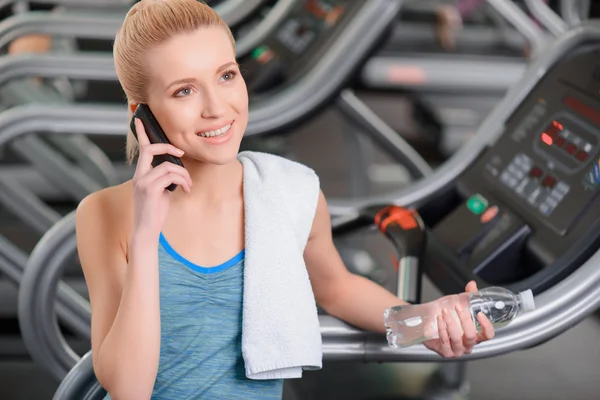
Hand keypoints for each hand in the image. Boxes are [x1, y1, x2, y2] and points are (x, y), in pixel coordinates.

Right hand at [131, 117, 191, 234]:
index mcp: (141, 174)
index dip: (141, 133)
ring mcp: (143, 182)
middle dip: (168, 147)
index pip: (141, 150)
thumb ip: (163, 178)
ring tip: (188, 185)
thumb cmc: (155, 212)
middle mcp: (139, 176)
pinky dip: (183, 181)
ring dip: (184, 174)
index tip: (140, 119)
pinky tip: (185, 190)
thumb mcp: (160, 191)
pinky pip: (171, 176)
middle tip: (181, 154)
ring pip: (168, 166)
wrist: (146, 230)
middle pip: (150, 149)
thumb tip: (177, 170)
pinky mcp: (150, 189)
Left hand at [423, 280, 494, 357]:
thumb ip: (468, 297)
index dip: (486, 326)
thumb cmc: (449, 321)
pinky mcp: (446, 353)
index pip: (488, 335)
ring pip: (457, 338)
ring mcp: (457, 351)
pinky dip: (442, 328)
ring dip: (450, 323)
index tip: (480, 314)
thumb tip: (472, 284)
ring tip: (444, 311)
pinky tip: (439, 319)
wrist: (430, 330)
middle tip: (457, 307)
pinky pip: (445, 341)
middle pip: (471, 335)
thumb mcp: (460, 308)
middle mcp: (468, 346)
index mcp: (476, 337)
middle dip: (464, 319)